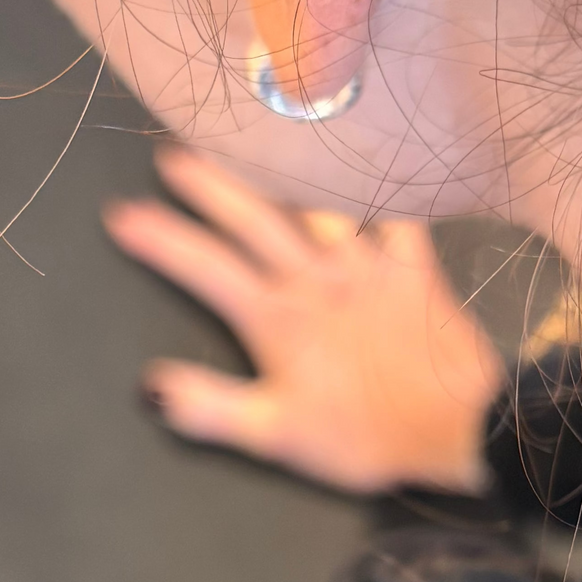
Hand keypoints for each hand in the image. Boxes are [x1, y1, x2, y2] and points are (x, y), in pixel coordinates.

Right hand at [104, 146, 505, 494]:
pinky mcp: (415, 267)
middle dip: (208, 185)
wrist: (460, 426)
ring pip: (316, 206)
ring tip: (259, 146)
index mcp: (276, 318)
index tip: (121, 213)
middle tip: (171, 154)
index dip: (160, 240)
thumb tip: (151, 384)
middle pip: (252, 220)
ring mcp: (368, 266)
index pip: (205, 268)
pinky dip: (378, 189)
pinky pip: (394, 214)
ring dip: (282, 175)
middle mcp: (315, 278)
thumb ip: (212, 408)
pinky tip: (368, 166)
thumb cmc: (364, 436)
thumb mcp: (278, 436)